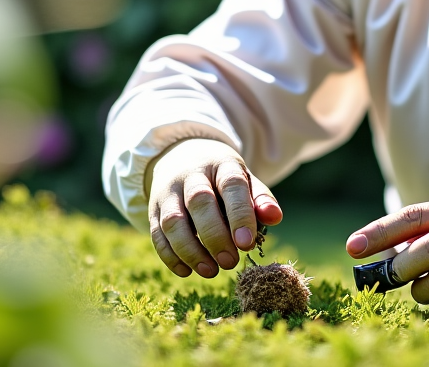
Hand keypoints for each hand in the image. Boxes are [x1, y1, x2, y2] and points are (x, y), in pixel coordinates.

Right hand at [145, 138, 281, 278]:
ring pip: (172, 220)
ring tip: (211, 271)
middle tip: (230, 262)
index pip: (231, 185)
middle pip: (199, 201)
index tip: (247, 243)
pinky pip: (156, 234)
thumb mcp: (245, 180)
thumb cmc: (222, 178)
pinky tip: (186, 271)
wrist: (182, 156)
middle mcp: (192, 175)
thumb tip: (275, 218)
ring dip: (190, 250)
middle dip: (215, 236)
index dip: (240, 215)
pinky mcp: (153, 208)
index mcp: (222, 164)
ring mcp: (168, 191)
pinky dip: (170, 256)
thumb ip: (260, 199)